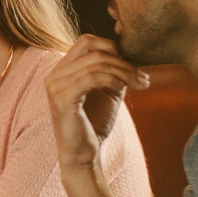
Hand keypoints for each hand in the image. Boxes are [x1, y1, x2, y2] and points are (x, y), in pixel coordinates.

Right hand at [46, 35, 147, 167]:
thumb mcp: (107, 92)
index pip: (86, 41)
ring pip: (96, 64)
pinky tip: (125, 88)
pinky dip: (113, 79)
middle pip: (94, 51)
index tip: (132, 67)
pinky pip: (92, 77)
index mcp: (62, 70)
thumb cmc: (94, 125)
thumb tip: (131, 55)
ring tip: (142, 84)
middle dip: (123, 62)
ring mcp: (55, 86)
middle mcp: (54, 75)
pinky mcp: (62, 98)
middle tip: (143, 78)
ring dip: (124, 72)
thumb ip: (113, 72)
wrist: (84, 155)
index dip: (111, 48)